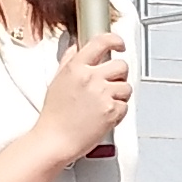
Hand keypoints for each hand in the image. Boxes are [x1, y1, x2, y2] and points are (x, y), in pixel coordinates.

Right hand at [37, 29, 132, 161]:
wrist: (55, 140)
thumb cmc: (54, 115)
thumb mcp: (57, 81)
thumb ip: (68, 61)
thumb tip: (76, 48)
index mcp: (76, 68)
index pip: (101, 42)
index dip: (115, 40)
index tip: (119, 44)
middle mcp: (91, 78)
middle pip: (121, 65)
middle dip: (119, 74)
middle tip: (111, 83)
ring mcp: (103, 95)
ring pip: (126, 86)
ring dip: (119, 94)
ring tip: (104, 103)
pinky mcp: (112, 111)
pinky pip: (125, 106)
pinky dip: (118, 111)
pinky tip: (104, 115)